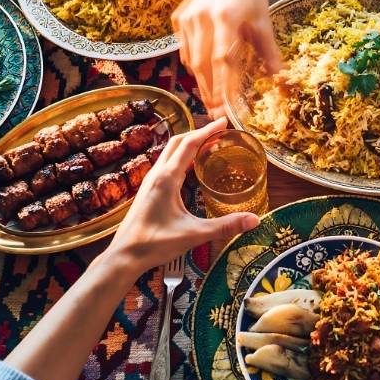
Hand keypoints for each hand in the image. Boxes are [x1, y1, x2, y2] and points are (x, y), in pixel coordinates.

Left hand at [101, 117, 258, 275]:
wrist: (124, 256)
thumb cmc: (155, 244)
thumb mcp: (194, 234)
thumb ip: (225, 226)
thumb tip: (254, 220)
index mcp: (167, 178)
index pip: (189, 145)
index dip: (208, 131)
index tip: (224, 123)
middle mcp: (157, 174)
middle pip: (178, 142)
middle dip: (199, 132)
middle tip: (219, 131)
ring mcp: (150, 181)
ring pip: (170, 152)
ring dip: (189, 144)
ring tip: (209, 145)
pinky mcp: (148, 190)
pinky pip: (167, 164)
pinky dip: (182, 158)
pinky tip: (192, 169)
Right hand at [172, 0, 280, 116]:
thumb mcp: (263, 20)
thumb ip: (269, 52)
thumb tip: (279, 79)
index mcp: (226, 18)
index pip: (223, 59)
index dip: (225, 85)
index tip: (229, 107)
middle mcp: (202, 20)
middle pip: (203, 64)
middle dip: (210, 92)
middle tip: (218, 113)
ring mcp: (187, 19)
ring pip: (191, 60)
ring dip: (201, 83)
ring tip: (211, 101)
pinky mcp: (179, 19)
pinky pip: (184, 49)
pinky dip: (193, 65)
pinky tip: (203, 77)